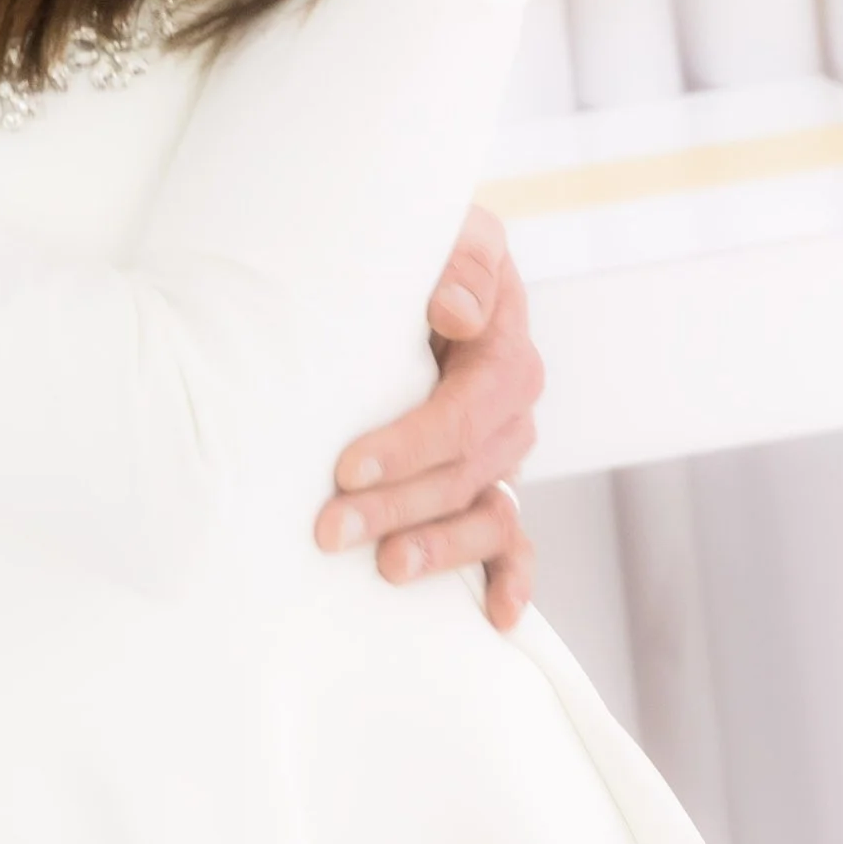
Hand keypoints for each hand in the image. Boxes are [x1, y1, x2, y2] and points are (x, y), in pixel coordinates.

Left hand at [313, 203, 541, 630]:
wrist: (400, 260)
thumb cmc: (409, 243)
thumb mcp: (440, 227)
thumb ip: (459, 259)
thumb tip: (458, 313)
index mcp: (502, 341)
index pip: (468, 407)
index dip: (411, 443)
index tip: (345, 465)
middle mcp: (510, 400)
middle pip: (468, 469)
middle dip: (398, 504)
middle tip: (329, 529)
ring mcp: (502, 445)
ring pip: (486, 509)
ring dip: (439, 546)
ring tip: (385, 570)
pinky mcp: (487, 477)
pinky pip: (513, 536)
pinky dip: (512, 577)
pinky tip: (497, 616)